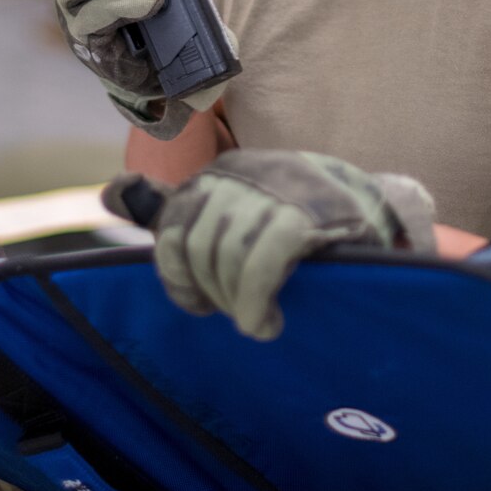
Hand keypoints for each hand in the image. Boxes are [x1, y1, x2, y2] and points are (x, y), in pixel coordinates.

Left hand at [102, 150, 436, 340]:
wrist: (381, 216)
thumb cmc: (301, 220)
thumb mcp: (234, 208)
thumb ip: (173, 208)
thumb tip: (110, 195)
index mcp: (224, 171)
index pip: (173, 223)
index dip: (178, 274)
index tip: (201, 302)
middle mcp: (246, 172)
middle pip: (197, 244)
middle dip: (212, 291)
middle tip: (238, 312)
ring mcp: (279, 190)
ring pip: (226, 255)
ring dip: (236, 303)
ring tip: (257, 319)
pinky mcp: (309, 215)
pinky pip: (261, 263)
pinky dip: (255, 301)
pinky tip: (266, 320)